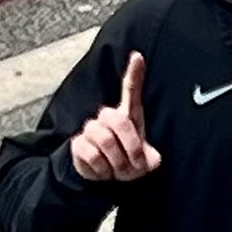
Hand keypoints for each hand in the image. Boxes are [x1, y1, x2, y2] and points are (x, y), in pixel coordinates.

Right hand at [69, 51, 161, 181]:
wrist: (104, 174)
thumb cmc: (127, 160)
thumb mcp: (144, 159)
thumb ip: (150, 158)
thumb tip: (153, 160)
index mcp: (128, 115)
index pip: (131, 91)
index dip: (134, 74)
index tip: (138, 57)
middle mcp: (108, 117)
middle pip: (119, 121)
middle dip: (131, 147)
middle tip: (135, 165)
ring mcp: (91, 129)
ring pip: (105, 141)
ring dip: (117, 163)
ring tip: (119, 170)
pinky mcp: (78, 144)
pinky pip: (93, 156)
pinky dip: (103, 170)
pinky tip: (104, 171)